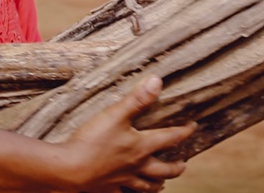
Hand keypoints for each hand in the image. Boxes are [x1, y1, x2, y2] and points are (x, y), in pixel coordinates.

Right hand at [58, 76, 195, 192]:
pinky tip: (127, 191)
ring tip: (161, 183)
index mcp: (141, 146)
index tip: (193, 127)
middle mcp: (137, 166)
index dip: (184, 132)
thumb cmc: (93, 141)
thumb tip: (157, 81)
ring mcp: (122, 180)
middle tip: (183, 164)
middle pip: (164, 170)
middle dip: (176, 167)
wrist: (70, 169)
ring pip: (147, 186)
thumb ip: (136, 99)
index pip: (170, 138)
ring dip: (156, 184)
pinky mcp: (107, 189)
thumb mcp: (115, 114)